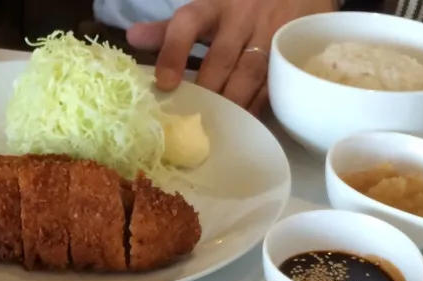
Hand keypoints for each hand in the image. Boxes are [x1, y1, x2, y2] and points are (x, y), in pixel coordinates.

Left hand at [127, 0, 335, 112]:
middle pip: (220, 57)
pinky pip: (271, 85)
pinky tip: (242, 123)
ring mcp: (269, 34)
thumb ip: (171, 30)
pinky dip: (255, 106)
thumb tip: (133, 38)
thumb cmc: (241, 7)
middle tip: (190, 120)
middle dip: (205, 91)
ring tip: (215, 128)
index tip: (163, 83)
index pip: (189, 22)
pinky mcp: (289, 53)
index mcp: (216, 5)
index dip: (173, 51)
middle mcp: (242, 16)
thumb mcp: (208, 11)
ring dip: (230, 103)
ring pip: (248, 74)